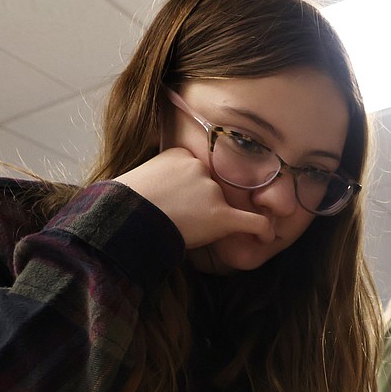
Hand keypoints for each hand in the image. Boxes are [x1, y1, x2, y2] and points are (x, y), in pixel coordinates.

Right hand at [115, 147, 271, 248]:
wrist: (123, 220)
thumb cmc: (127, 205)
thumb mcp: (144, 177)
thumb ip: (166, 176)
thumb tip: (175, 192)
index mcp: (180, 154)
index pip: (196, 171)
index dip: (190, 189)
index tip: (177, 200)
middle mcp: (200, 168)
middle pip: (211, 188)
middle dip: (200, 204)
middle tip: (177, 217)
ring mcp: (211, 191)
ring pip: (223, 206)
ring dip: (210, 218)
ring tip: (182, 227)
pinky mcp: (220, 215)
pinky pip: (252, 221)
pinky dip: (262, 229)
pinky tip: (267, 236)